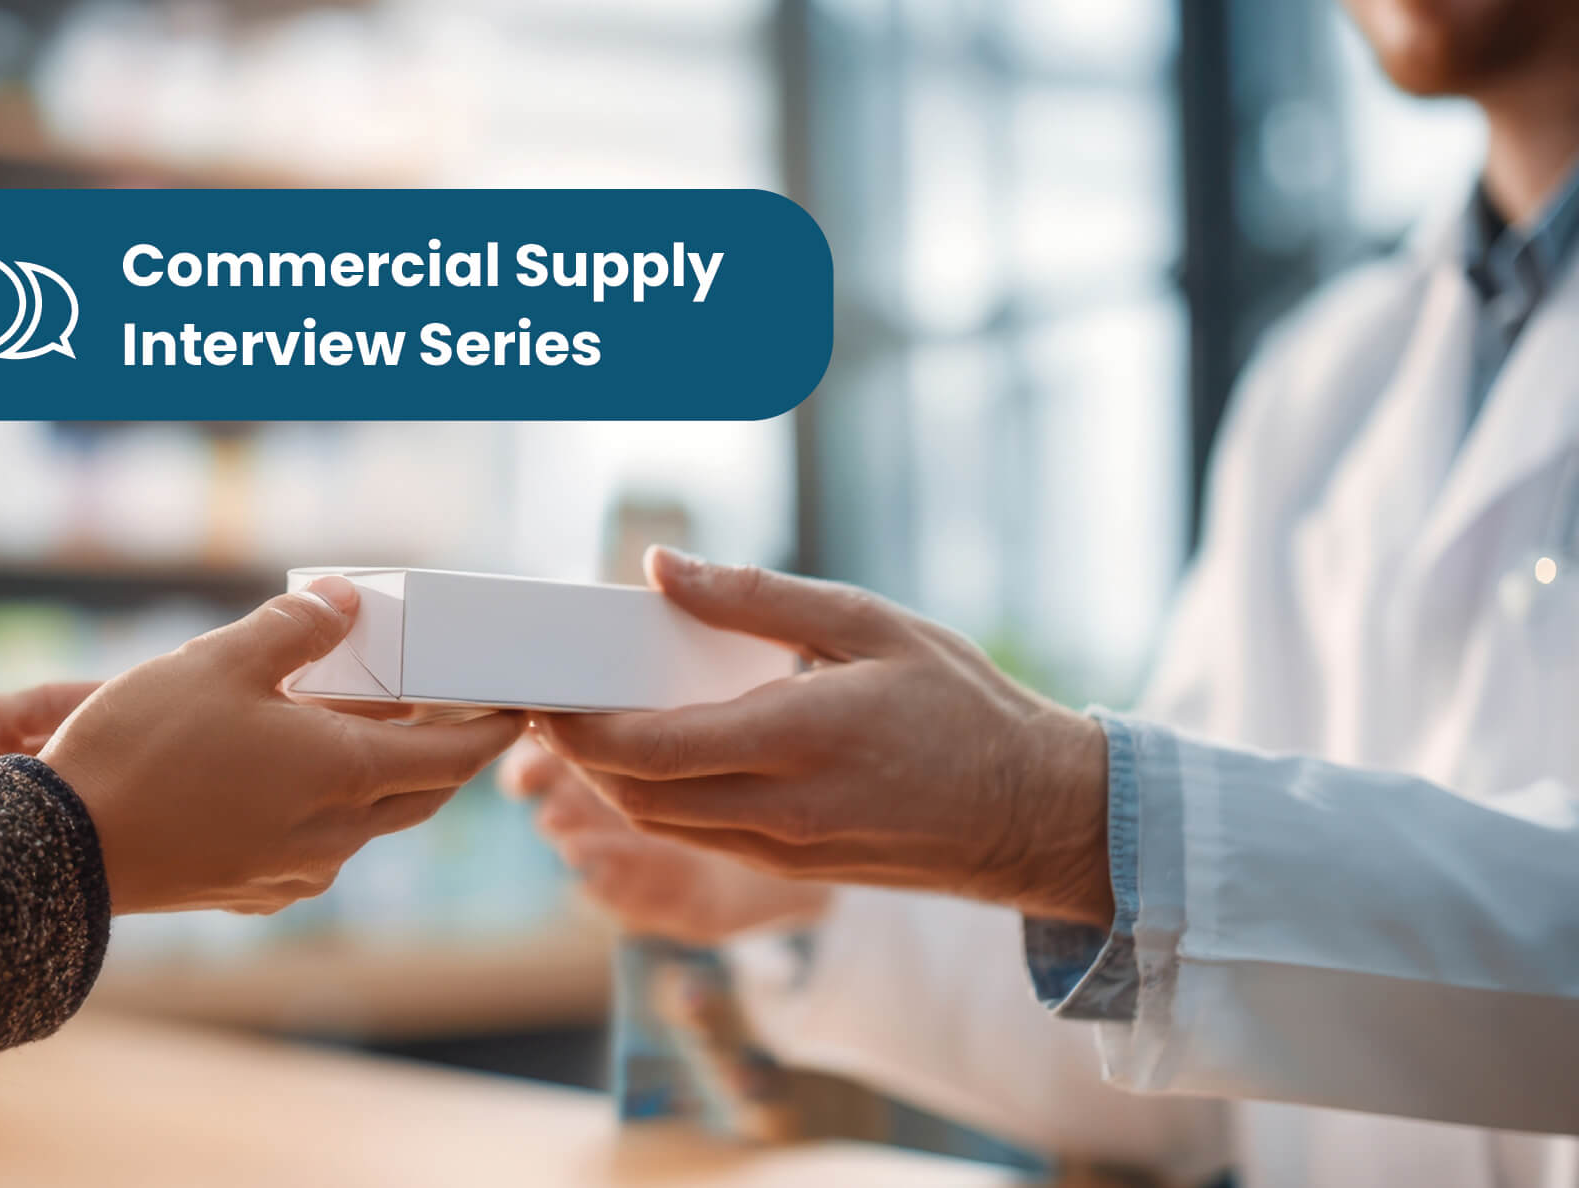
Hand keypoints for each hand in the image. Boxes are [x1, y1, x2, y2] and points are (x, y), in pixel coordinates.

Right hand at [40, 578, 523, 914]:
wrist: (60, 853)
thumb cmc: (143, 750)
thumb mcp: (221, 662)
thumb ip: (295, 626)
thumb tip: (345, 600)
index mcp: (348, 776)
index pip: (455, 758)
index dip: (492, 731)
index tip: (518, 709)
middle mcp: (338, 835)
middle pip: (420, 794)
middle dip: (448, 755)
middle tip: (457, 713)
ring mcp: (296, 873)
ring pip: (366, 822)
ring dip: (379, 778)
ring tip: (365, 727)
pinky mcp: (253, 892)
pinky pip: (317, 848)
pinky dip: (328, 809)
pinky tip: (296, 777)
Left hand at [538, 548, 1112, 927]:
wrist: (1031, 814)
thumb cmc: (963, 706)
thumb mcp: (871, 623)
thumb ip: (760, 595)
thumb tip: (665, 565)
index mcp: (802, 737)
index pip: (653, 747)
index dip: (580, 728)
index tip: (547, 689)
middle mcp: (784, 808)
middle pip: (638, 794)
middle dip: (578, 753)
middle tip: (554, 698)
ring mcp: (785, 851)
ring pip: (661, 824)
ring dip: (612, 781)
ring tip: (594, 722)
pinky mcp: (793, 871)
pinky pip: (700, 837)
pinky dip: (661, 799)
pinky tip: (662, 753)